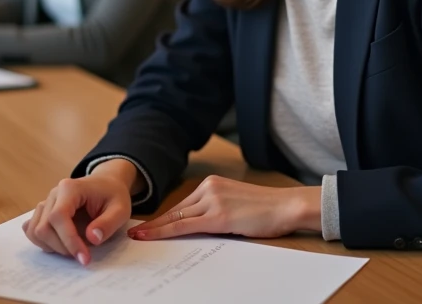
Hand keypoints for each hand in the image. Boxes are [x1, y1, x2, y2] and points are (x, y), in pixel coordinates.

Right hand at [22, 168, 134, 265]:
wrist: (106, 184)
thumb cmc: (113, 195)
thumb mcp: (121, 209)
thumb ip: (108, 223)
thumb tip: (91, 239)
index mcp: (70, 189)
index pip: (58, 216)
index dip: (69, 240)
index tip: (84, 258)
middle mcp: (53, 194)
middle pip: (43, 227)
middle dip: (62, 247)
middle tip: (83, 254)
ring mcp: (46, 203)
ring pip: (34, 231)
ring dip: (52, 247)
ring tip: (74, 248)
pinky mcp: (43, 212)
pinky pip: (31, 229)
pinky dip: (43, 242)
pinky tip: (62, 243)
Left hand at [128, 176, 317, 240]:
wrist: (286, 206)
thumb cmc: (267, 210)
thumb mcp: (235, 204)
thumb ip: (215, 209)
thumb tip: (196, 225)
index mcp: (213, 183)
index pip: (182, 204)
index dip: (163, 217)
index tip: (147, 224)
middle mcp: (209, 188)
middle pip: (176, 210)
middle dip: (155, 224)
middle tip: (135, 232)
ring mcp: (213, 201)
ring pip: (177, 217)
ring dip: (156, 229)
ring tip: (139, 237)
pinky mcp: (218, 216)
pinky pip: (186, 225)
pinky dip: (166, 232)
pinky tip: (153, 236)